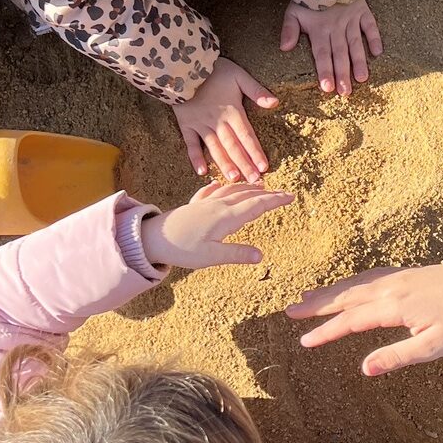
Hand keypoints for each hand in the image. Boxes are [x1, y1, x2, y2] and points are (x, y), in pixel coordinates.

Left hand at [140, 181, 293, 270]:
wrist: (151, 238)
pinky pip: (210, 192)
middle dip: (267, 193)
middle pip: (247, 195)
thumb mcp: (212, 256)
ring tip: (260, 186)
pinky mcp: (193, 206)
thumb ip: (237, 254)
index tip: (291, 196)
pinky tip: (218, 185)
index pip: (257, 206)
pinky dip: (219, 187)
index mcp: (226, 217)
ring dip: (248, 188)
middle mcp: (218, 206)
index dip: (275, 201)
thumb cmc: (181, 249)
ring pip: (231, 191)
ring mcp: (205, 204)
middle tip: (284, 192)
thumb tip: (261, 256)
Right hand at [174, 57, 280, 181]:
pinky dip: (195, 158)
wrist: (182, 65)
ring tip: (234, 179)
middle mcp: (217, 122)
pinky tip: (202, 172)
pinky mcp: (186, 125)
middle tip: (253, 181)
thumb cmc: (214, 70)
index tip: (264, 167)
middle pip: (233, 146)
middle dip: (244, 164)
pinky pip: (191, 144)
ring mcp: (201, 125)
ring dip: (225, 164)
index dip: (255, 152)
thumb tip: (275, 102)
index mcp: (232, 111)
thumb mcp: (239, 75)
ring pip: (215, 148)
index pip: (247, 136)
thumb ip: (256, 90)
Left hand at [280, 0, 382, 96]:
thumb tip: (284, 48)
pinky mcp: (362, 11)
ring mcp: (351, 20)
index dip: (325, 71)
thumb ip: (289, 30)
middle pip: (339, 54)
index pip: (322, 54)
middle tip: (346, 93)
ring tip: (362, 79)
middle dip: (342, 74)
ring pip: (355, 44)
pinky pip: (370, 25)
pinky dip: (375, 38)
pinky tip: (378, 52)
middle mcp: (336, 28)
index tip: (327, 88)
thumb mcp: (293, 11)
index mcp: (319, 30)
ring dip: (359, 61)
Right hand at [287, 259, 442, 375]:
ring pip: (355, 284)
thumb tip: (364, 369)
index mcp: (393, 307)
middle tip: (289, 310)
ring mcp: (397, 277)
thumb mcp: (434, 346)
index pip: (351, 321)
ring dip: (330, 292)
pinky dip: (350, 282)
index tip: (304, 342)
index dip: (325, 332)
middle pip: (345, 297)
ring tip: (308, 297)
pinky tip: (346, 287)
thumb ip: (397, 356)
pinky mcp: (406, 273)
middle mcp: (390, 288)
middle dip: (317, 305)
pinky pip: (368, 277)